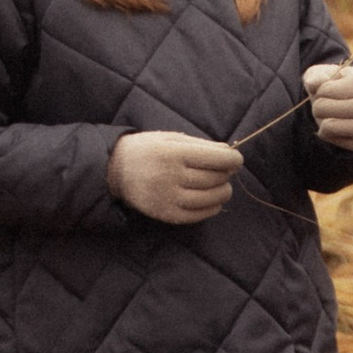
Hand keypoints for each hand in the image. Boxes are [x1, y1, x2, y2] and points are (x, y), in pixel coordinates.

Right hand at [108, 130, 242, 225]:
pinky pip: (199, 214)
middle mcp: (171, 176)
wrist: (116, 171)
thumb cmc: (148, 149)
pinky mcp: (166, 214)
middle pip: (216, 178)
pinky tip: (212, 200)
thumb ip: (201, 145)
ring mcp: (168, 197)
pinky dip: (212, 208)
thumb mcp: (171, 138)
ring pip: (211, 198)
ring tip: (220, 185)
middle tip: (223, 170)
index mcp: (173, 153)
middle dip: (226, 173)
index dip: (233, 159)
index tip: (236, 159)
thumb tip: (230, 154)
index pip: (217, 158)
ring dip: (223, 191)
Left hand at [304, 61, 352, 151]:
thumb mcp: (320, 76)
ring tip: (322, 123)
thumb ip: (316, 77)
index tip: (319, 92)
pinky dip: (339, 139)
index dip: (335, 90)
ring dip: (338, 127)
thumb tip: (315, 84)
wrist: (336, 105)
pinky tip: (326, 131)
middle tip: (316, 108)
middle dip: (335, 109)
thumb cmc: (329, 87)